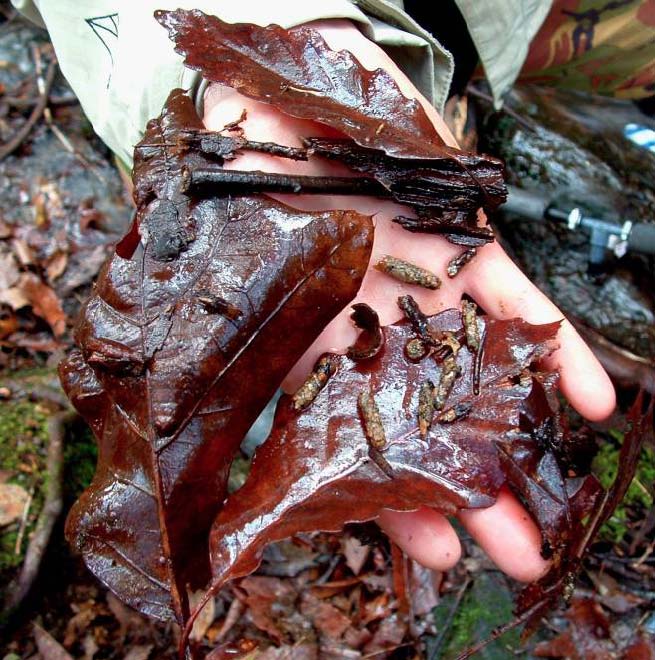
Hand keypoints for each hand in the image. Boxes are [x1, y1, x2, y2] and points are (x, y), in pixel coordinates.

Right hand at [202, 19, 614, 582]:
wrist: (282, 95)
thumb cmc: (241, 173)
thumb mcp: (221, 251)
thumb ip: (221, 320)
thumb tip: (171, 399)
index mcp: (309, 344)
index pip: (350, 438)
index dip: (391, 496)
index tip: (432, 554)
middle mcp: (371, 330)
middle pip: (423, 422)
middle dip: (468, 489)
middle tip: (516, 557)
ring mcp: (421, 291)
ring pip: (473, 375)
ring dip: (513, 436)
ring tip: (552, 503)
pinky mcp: (463, 246)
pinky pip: (516, 299)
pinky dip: (554, 344)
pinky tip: (593, 399)